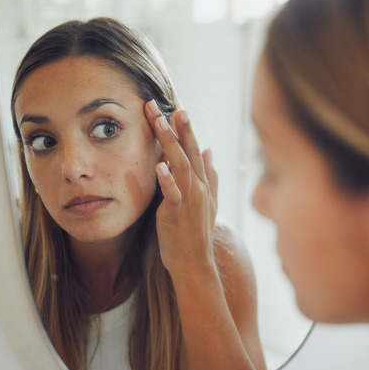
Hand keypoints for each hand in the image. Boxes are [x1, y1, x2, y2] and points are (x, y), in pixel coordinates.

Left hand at [144, 100, 218, 276]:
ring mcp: (190, 200)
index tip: (177, 109)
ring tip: (159, 122)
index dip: (187, 130)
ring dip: (170, 143)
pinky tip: (159, 165)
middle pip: (189, 152)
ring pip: (181, 166)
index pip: (195, 150)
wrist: (195, 263)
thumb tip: (209, 151)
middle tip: (167, 106)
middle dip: (178, 128)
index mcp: (204, 184)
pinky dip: (167, 179)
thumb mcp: (208, 202)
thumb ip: (210, 176)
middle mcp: (199, 188)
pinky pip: (173, 193)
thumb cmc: (197, 234)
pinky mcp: (178, 214)